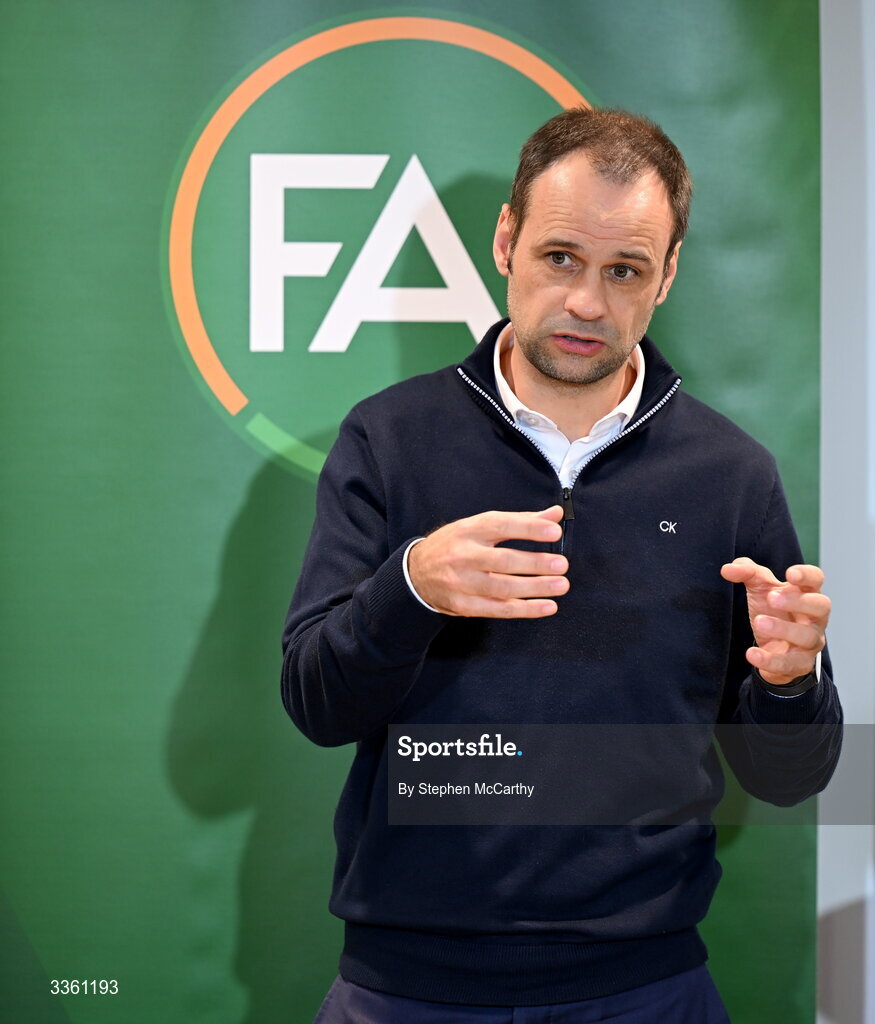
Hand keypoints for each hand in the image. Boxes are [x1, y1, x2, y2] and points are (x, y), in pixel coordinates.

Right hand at [408, 506, 568, 617]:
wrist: (415, 573)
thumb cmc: (454, 545)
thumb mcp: (480, 526)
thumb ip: (520, 521)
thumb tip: (555, 515)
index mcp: (469, 530)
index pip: (501, 526)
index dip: (529, 528)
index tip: (554, 531)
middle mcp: (464, 555)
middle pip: (503, 560)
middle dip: (535, 563)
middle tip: (561, 565)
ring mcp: (462, 582)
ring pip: (503, 587)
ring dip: (535, 588)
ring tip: (560, 585)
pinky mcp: (463, 605)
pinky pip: (498, 609)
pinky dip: (525, 609)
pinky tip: (546, 606)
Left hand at [720, 557, 829, 685]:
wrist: (774, 647)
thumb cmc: (773, 610)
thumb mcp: (759, 588)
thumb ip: (746, 573)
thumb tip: (727, 569)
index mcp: (807, 593)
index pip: (816, 579)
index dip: (807, 575)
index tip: (790, 573)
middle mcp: (815, 617)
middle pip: (820, 606)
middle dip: (798, 601)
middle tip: (772, 598)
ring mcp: (811, 641)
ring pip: (808, 637)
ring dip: (784, 629)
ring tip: (760, 622)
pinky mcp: (801, 664)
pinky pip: (790, 664)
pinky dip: (771, 660)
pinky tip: (752, 654)